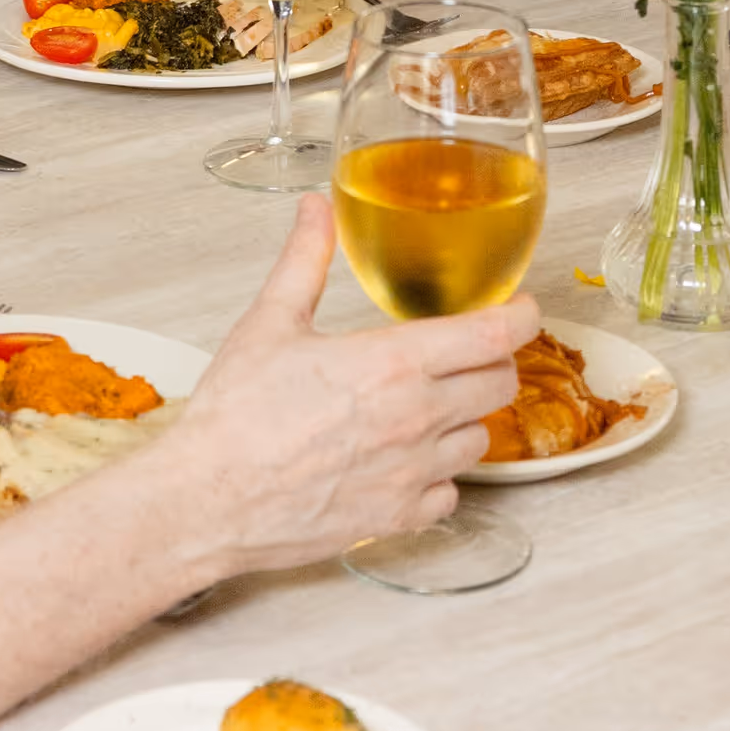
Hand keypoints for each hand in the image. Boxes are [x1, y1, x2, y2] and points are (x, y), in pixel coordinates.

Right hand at [156, 194, 531, 574]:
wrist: (208, 500)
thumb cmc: (235, 415)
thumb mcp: (271, 320)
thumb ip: (306, 258)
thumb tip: (315, 210)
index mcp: (394, 362)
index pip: (494, 335)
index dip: (521, 315)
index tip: (522, 306)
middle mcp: (416, 419)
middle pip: (499, 385)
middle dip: (493, 361)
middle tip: (468, 350)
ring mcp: (410, 475)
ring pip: (479, 440)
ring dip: (465, 417)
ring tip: (430, 401)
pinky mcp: (396, 520)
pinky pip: (449, 494)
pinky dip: (439, 474)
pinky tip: (406, 457)